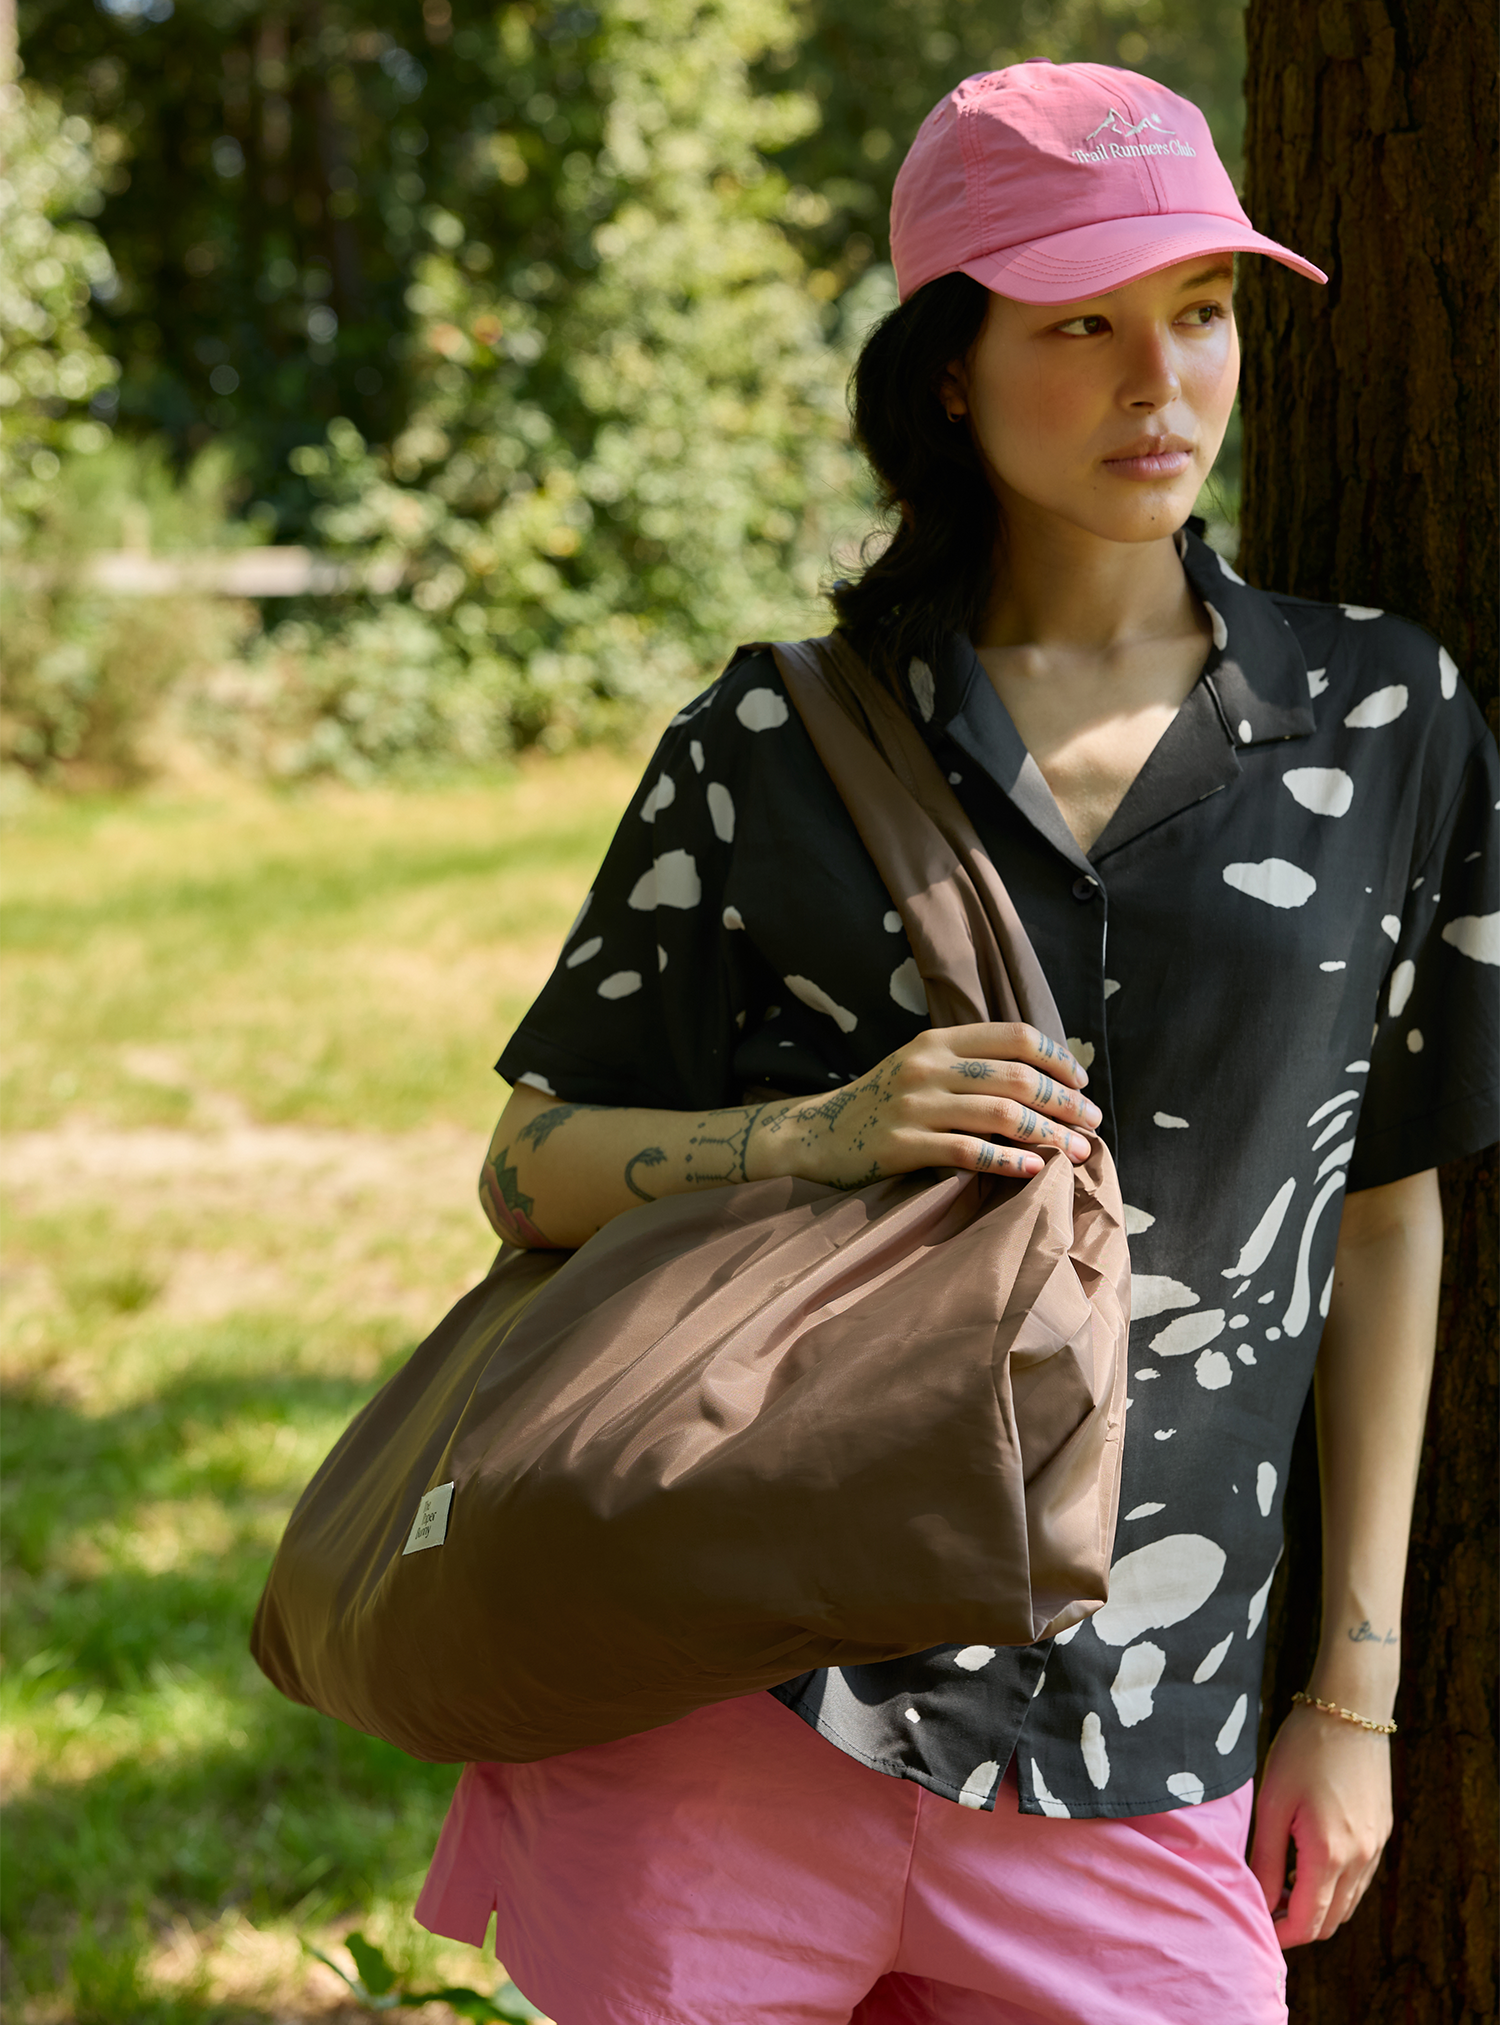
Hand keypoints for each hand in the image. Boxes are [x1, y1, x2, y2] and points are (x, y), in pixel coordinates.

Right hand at [748, 1021, 1100, 1190]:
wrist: (817, 1134)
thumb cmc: (883, 1103)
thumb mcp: (921, 1066)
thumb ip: (970, 1064)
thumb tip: (1042, 1078)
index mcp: (938, 1041)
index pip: (1015, 1037)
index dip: (1057, 1058)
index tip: (1081, 1083)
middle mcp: (927, 1067)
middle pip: (1017, 1078)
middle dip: (1065, 1102)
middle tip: (1092, 1123)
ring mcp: (913, 1105)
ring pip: (1001, 1116)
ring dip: (1049, 1134)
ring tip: (1076, 1151)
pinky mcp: (901, 1145)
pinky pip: (968, 1152)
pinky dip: (1008, 1161)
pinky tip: (1033, 1170)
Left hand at [1249, 1703, 1392, 1947]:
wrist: (1349, 1710)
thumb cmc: (1302, 1750)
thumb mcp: (1272, 1802)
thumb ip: (1265, 1858)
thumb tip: (1259, 1900)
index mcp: (1329, 1854)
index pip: (1308, 1921)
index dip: (1281, 1933)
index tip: (1256, 1926)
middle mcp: (1360, 1859)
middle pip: (1331, 1921)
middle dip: (1298, 1924)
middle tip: (1265, 1907)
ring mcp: (1376, 1848)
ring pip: (1348, 1903)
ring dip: (1318, 1906)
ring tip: (1282, 1883)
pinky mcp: (1382, 1833)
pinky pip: (1360, 1879)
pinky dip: (1336, 1886)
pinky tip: (1308, 1861)